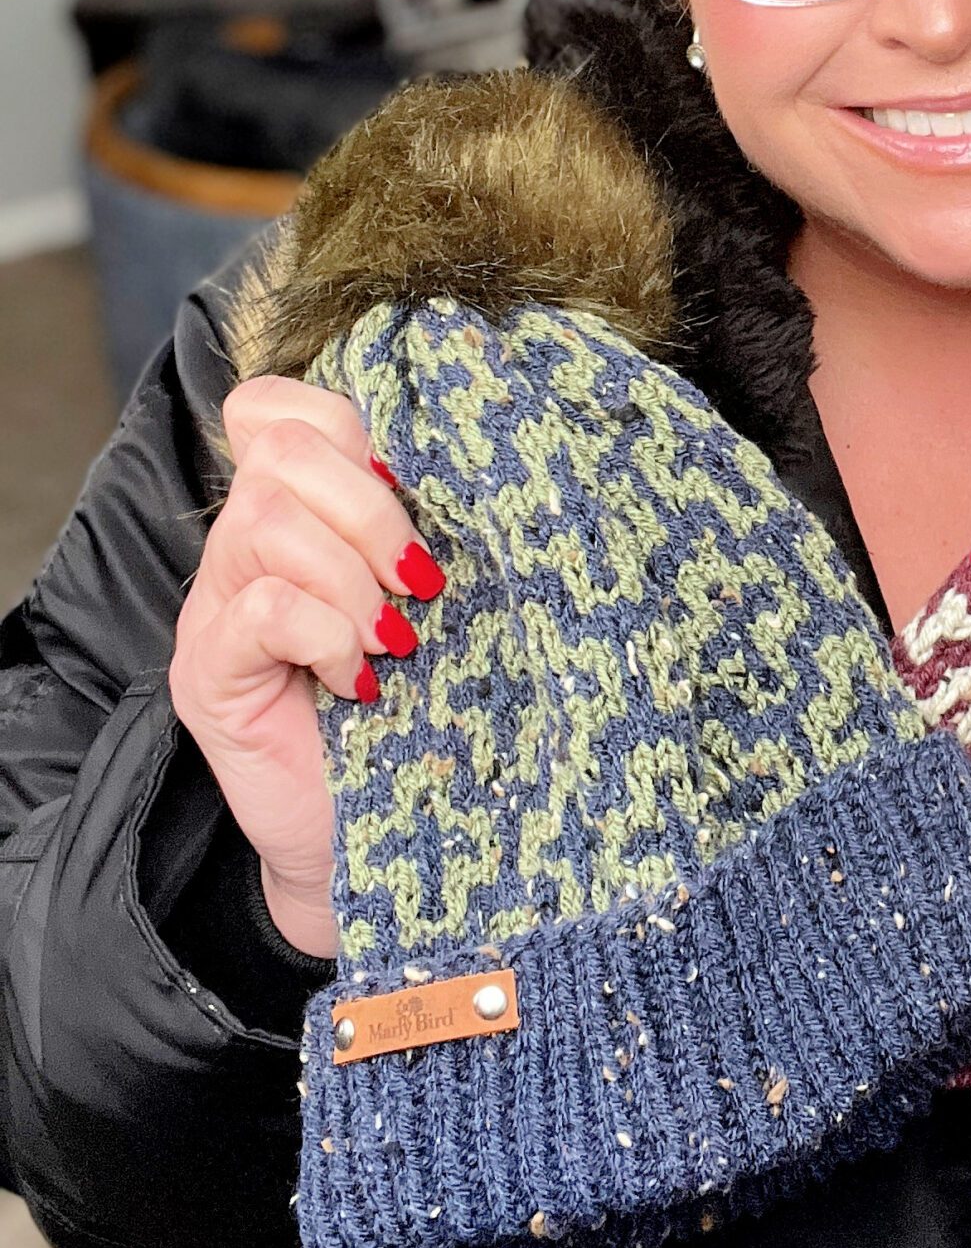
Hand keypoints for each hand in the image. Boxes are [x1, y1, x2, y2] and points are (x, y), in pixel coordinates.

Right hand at [168, 377, 443, 959]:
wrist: (391, 840)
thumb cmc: (428, 709)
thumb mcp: (438, 598)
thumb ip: (430, 525)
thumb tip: (486, 458)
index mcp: (298, 512)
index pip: (279, 407)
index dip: (348, 426)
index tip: (417, 494)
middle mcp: (243, 549)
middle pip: (282, 452)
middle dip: (372, 508)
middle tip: (423, 583)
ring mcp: (216, 609)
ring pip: (266, 521)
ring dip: (354, 577)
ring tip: (398, 639)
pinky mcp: (208, 675)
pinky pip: (261, 609)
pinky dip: (328, 634)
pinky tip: (363, 679)